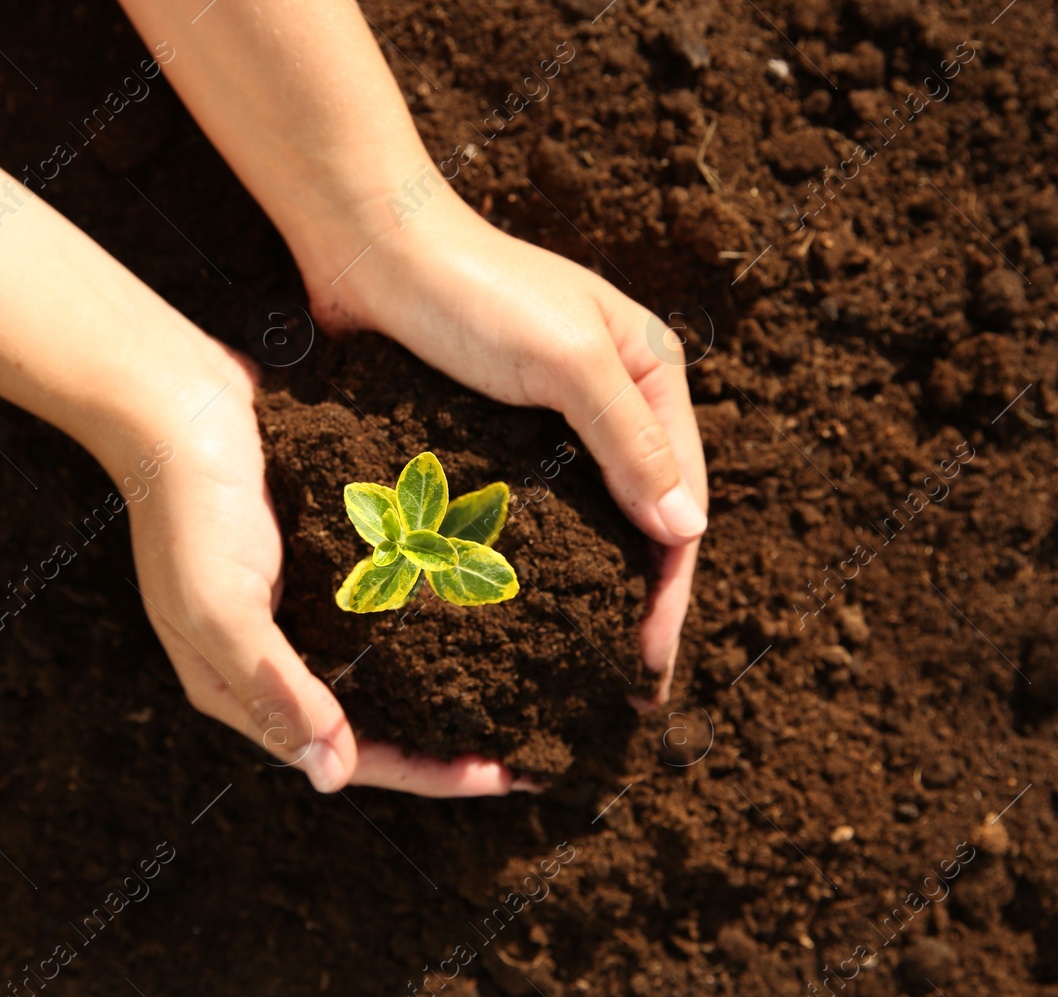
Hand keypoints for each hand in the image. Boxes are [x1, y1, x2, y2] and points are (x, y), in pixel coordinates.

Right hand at [98, 344, 521, 795]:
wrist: (174, 396)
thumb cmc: (188, 506)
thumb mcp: (220, 607)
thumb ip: (274, 690)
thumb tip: (333, 777)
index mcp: (237, 687)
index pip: (346, 754)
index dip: (424, 773)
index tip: (500, 777)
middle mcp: (271, 657)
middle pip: (372, 720)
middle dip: (444, 741)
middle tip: (525, 751)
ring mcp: (296, 606)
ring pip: (383, 666)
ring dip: (444, 680)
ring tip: (517, 688)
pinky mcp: (318, 557)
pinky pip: (382, 604)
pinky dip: (429, 615)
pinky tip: (478, 607)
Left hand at [304, 192, 706, 701]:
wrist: (370, 249)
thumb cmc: (471, 292)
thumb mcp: (564, 359)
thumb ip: (627, 441)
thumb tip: (687, 532)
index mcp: (650, 374)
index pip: (681, 500)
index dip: (671, 588)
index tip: (651, 663)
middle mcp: (614, 399)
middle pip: (644, 518)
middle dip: (643, 601)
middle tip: (626, 686)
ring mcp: (555, 418)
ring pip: (593, 521)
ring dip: (596, 588)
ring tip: (584, 663)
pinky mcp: (497, 431)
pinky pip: (537, 508)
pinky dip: (544, 559)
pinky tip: (530, 608)